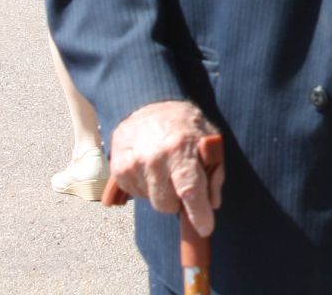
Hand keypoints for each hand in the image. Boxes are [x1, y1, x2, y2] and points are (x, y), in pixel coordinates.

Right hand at [107, 100, 224, 237]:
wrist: (148, 104)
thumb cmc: (184, 125)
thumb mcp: (209, 140)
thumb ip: (214, 172)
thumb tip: (213, 203)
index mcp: (180, 148)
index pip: (190, 190)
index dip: (199, 213)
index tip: (205, 228)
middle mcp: (154, 157)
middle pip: (168, 204)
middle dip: (179, 201)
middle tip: (184, 182)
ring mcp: (133, 164)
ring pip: (152, 201)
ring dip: (162, 192)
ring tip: (166, 169)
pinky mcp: (117, 169)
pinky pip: (137, 194)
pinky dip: (147, 187)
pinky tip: (151, 168)